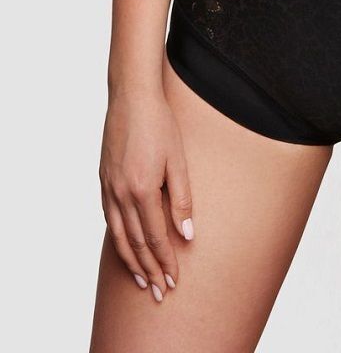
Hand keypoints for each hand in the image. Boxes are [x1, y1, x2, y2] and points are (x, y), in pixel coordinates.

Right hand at [99, 87, 193, 301]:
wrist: (131, 97)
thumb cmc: (160, 124)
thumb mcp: (178, 160)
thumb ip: (182, 198)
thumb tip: (188, 234)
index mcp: (142, 189)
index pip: (156, 237)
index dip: (165, 261)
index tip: (174, 280)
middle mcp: (121, 193)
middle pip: (136, 243)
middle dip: (148, 270)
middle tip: (159, 292)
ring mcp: (108, 187)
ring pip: (119, 235)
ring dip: (131, 261)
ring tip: (141, 281)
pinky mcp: (103, 180)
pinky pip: (110, 219)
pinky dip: (118, 239)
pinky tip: (125, 247)